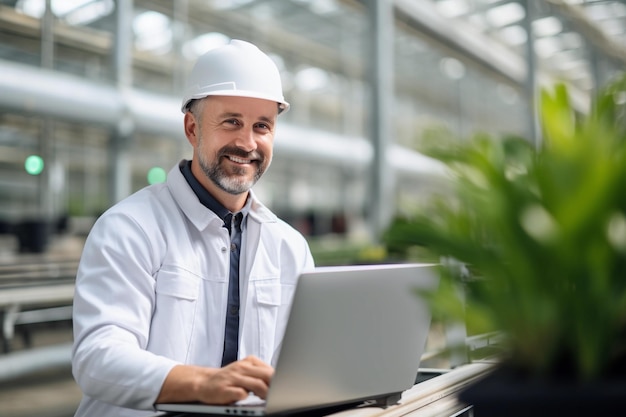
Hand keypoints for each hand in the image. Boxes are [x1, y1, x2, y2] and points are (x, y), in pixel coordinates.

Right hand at [156, 355, 273, 404]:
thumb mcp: (245, 370)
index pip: (269, 369)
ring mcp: (233, 378)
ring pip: (256, 384)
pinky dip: (246, 397)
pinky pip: (241, 393)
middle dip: (275, 386)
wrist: (204, 382)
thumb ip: (260, 373)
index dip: (279, 379)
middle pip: (265, 376)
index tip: (285, 386)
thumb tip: (278, 380)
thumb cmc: (228, 378)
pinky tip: (248, 399)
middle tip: (280, 394)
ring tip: (268, 399)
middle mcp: (241, 368)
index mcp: (249, 362)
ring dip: (265, 393)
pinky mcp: (225, 389)